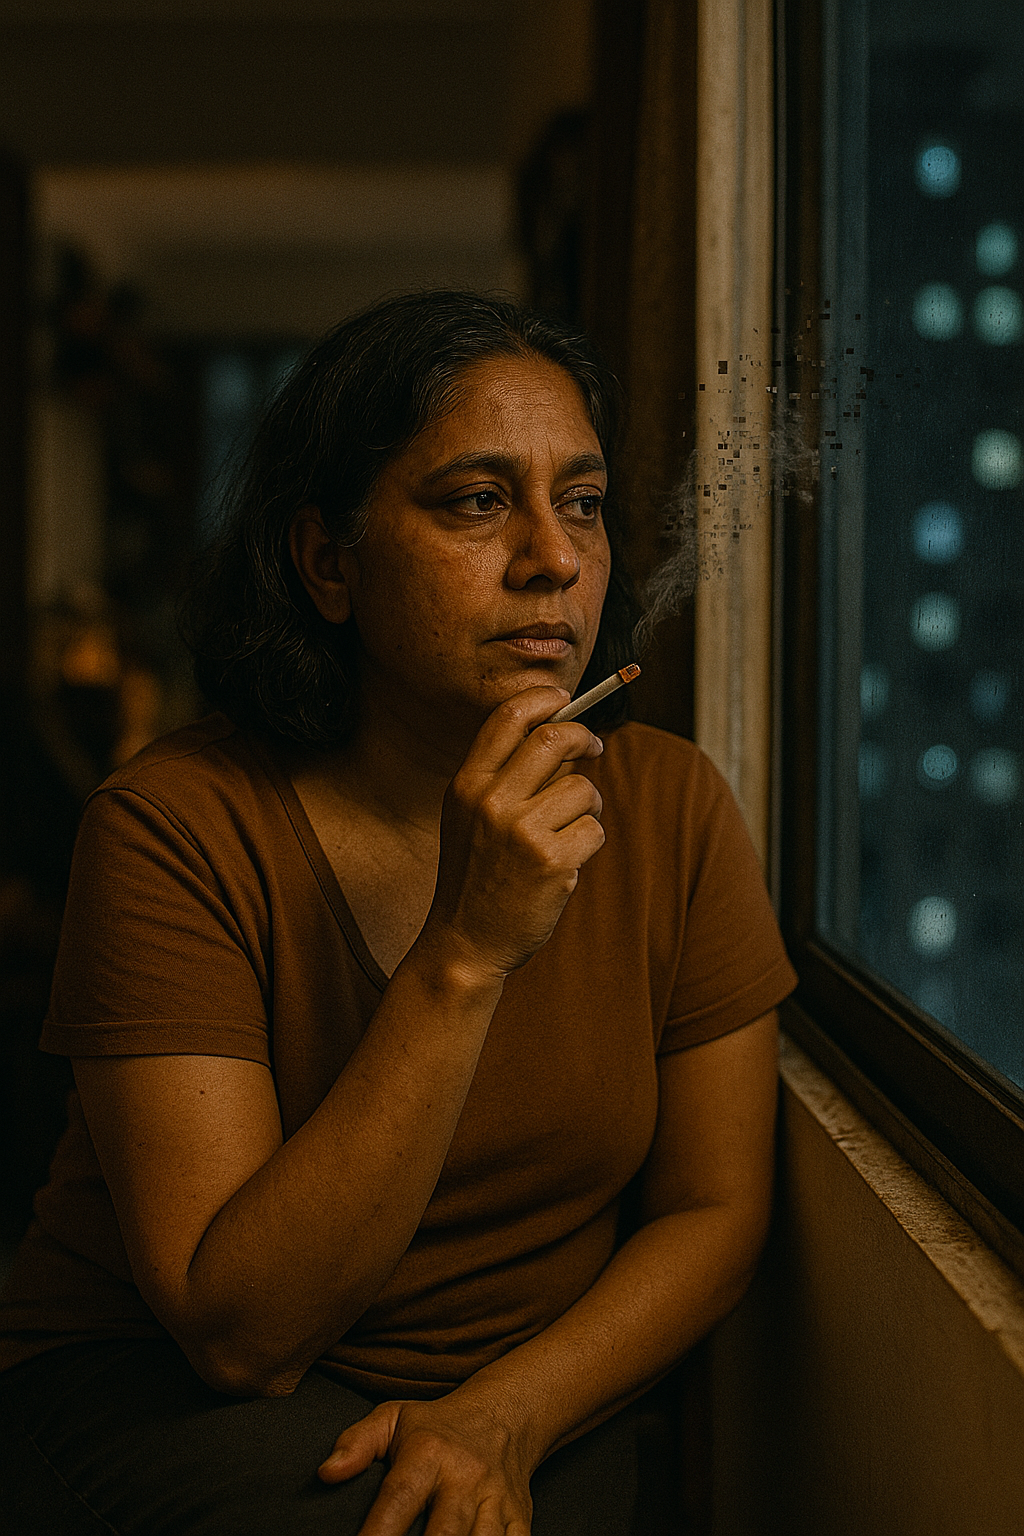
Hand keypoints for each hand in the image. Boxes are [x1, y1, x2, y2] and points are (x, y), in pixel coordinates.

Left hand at [318, 1393, 534, 1534]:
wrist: (504, 1414)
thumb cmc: (438, 1426)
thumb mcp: (393, 1419)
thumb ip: (357, 1443)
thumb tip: (326, 1473)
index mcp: (428, 1454)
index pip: (397, 1501)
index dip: (376, 1535)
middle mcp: (465, 1477)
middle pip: (443, 1535)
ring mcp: (496, 1500)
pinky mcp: (520, 1518)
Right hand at [418, 686, 605, 981]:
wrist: (465, 942)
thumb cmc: (476, 875)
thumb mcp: (469, 816)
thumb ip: (502, 775)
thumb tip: (563, 733)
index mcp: (467, 784)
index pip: (508, 718)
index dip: (544, 700)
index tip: (566, 700)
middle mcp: (491, 801)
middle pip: (556, 739)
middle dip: (584, 738)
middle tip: (593, 748)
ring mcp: (522, 831)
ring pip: (583, 789)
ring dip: (588, 806)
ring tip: (566, 832)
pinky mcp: (552, 862)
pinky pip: (594, 830)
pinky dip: (588, 843)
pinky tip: (564, 864)